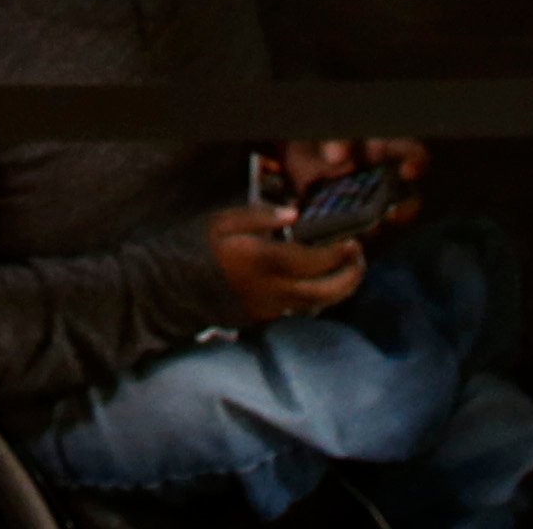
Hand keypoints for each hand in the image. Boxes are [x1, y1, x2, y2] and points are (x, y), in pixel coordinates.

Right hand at [207, 207, 369, 323]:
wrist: (174, 290)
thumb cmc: (198, 249)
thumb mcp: (223, 222)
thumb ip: (259, 215)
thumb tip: (294, 213)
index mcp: (262, 260)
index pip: (314, 260)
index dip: (338, 252)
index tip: (350, 240)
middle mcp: (272, 289)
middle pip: (325, 291)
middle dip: (350, 276)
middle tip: (358, 257)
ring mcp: (270, 308)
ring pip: (317, 305)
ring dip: (340, 289)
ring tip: (349, 270)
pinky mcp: (266, 319)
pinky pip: (301, 310)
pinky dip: (319, 297)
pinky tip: (322, 282)